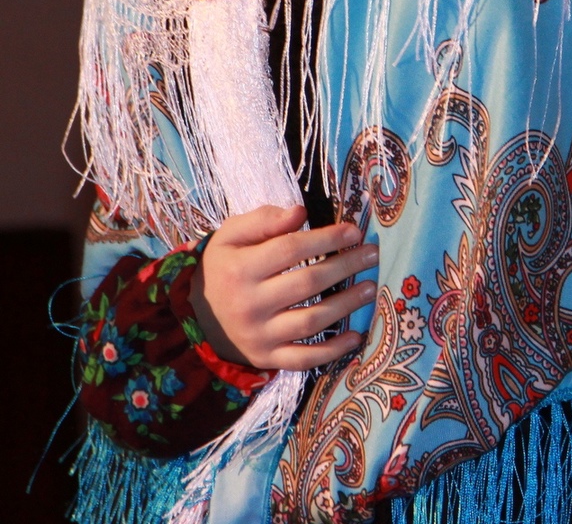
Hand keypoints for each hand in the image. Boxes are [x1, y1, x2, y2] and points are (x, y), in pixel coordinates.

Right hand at [189, 204, 377, 369]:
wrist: (197, 317)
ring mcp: (260, 335)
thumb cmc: (224, 267)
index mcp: (241, 269)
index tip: (354, 231)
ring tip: (370, 287)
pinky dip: (332, 351)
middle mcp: (250, 304)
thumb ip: (264, 220)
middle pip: (307, 283)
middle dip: (345, 266)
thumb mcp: (231, 235)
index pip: (291, 249)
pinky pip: (304, 359)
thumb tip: (300, 213)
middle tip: (372, 254)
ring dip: (346, 304)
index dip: (326, 239)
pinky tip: (356, 336)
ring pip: (311, 321)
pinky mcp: (267, 358)